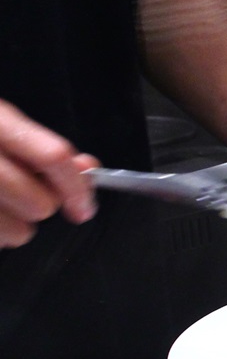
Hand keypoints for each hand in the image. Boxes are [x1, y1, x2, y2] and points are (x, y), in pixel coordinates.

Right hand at [0, 99, 98, 246]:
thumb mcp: (0, 125)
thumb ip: (42, 149)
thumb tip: (86, 169)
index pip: (53, 158)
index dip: (78, 187)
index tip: (84, 206)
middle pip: (40, 204)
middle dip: (40, 206)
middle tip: (20, 194)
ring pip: (19, 233)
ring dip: (14, 227)